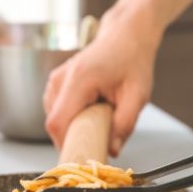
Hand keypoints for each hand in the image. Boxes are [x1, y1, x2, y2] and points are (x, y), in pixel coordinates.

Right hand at [44, 12, 159, 155]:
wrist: (125, 36)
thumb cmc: (133, 61)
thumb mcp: (138, 94)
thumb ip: (125, 124)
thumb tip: (112, 151)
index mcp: (79, 79)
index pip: (57, 122)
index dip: (66, 144)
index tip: (83, 155)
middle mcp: (60, 79)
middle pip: (54, 123)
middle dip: (74, 138)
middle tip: (99, 139)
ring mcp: (55, 80)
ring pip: (54, 118)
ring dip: (73, 127)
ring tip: (98, 119)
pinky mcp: (55, 83)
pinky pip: (56, 111)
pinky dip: (71, 118)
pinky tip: (90, 112)